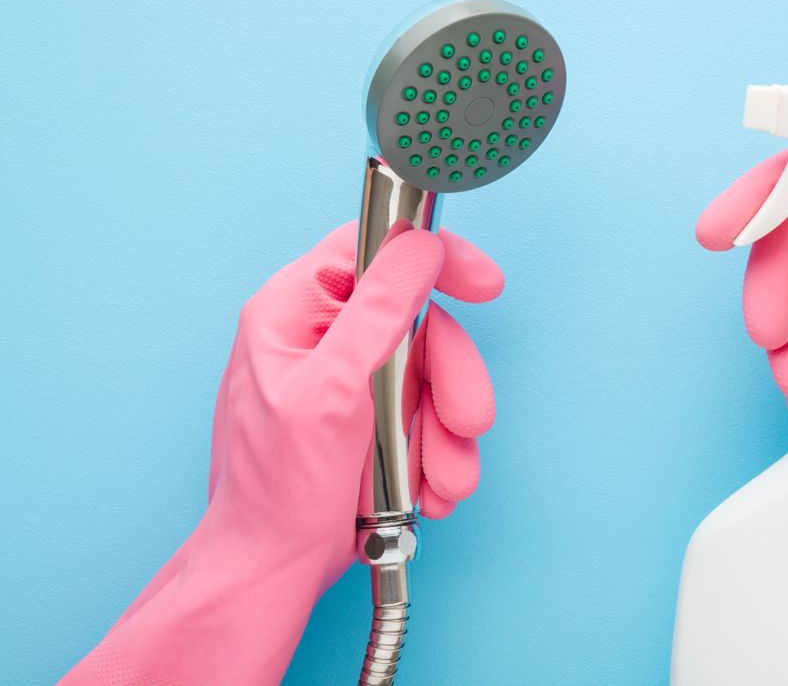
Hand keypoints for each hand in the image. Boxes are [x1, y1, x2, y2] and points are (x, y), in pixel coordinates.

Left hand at [205, 221, 502, 581]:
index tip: (482, 284)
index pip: (372, 248)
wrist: (274, 571)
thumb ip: (378, 311)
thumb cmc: (277, 491)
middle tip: (465, 420)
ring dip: (448, 431)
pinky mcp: (373, 421)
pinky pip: (430, 417)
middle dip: (451, 380)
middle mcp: (325, 338)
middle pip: (420, 322)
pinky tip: (426, 487)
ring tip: (438, 476)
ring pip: (434, 375)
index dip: (432, 258)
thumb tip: (420, 249)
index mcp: (294, 312)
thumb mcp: (333, 391)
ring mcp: (352, 382)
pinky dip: (439, 455)